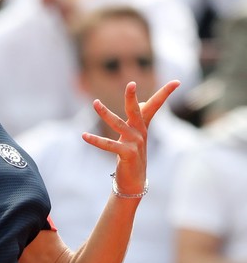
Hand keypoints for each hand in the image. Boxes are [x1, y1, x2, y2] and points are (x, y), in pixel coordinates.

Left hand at [82, 80, 178, 196]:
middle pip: (136, 110)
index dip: (165, 93)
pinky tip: (84, 135)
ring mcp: (134, 143)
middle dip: (132, 97)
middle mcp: (140, 132)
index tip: (177, 81)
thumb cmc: (132, 155)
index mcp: (142, 126)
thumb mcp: (135, 135)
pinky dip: (96, 140)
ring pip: (118, 124)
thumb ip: (137, 118)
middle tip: (131, 84)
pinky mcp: (127, 154)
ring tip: (95, 103)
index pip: (154, 106)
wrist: (134, 180)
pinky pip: (108, 145)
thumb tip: (140, 102)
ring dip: (105, 113)